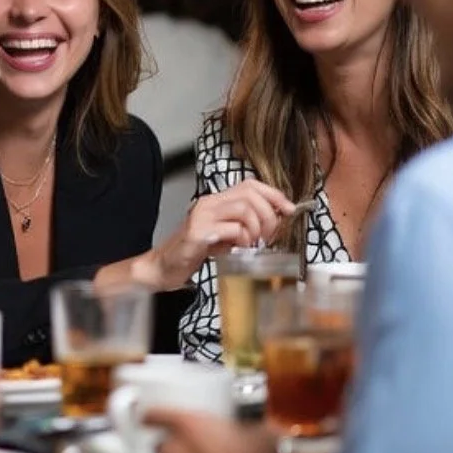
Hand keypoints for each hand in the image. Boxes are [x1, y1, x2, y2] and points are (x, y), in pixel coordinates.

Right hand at [147, 182, 296, 290]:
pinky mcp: (198, 232)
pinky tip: (237, 250)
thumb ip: (244, 227)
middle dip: (268, 216)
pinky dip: (242, 240)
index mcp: (216, 201)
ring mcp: (202, 216)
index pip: (250, 185)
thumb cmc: (194, 253)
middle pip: (250, 195)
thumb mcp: (224, 236)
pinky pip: (232, 229)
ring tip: (251, 245)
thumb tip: (275, 222)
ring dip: (256, 229)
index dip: (273, 194)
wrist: (163, 267)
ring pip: (244, 209)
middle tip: (268, 236)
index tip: (289, 210)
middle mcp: (209, 203)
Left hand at [147, 407, 281, 452]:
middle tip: (200, 452)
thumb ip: (242, 425)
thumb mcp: (261, 430)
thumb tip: (246, 429)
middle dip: (177, 448)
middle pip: (162, 446)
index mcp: (190, 425)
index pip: (157, 414)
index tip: (152, 418)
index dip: (154, 416)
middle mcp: (176, 451)